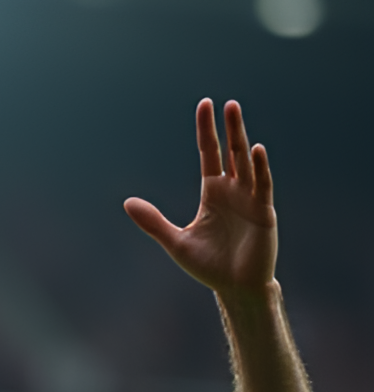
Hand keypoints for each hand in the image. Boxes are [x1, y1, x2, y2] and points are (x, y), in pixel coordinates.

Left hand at [124, 100, 275, 298]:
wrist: (235, 288)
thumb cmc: (209, 266)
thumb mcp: (176, 242)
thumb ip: (153, 222)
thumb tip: (127, 203)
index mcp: (213, 193)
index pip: (210, 154)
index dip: (206, 131)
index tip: (204, 106)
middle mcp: (233, 190)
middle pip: (230, 151)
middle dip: (228, 128)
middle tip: (225, 103)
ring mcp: (250, 199)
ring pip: (246, 161)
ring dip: (242, 138)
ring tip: (237, 114)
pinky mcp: (264, 212)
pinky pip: (262, 185)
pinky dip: (260, 168)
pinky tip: (255, 150)